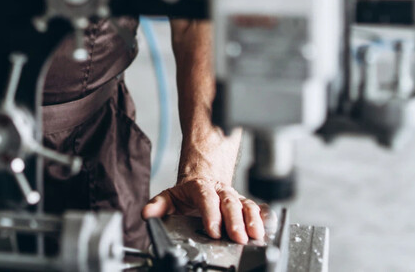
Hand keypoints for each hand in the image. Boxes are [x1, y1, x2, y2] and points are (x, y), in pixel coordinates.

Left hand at [141, 130, 265, 243]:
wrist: (204, 178)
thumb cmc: (188, 193)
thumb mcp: (170, 196)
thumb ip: (158, 205)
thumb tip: (147, 213)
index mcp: (201, 187)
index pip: (206, 198)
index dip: (211, 214)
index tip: (213, 230)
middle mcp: (221, 191)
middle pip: (229, 202)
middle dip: (235, 220)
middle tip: (238, 237)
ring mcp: (235, 197)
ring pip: (246, 205)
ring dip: (252, 219)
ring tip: (256, 235)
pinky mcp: (245, 205)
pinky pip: (258, 209)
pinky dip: (264, 217)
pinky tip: (268, 227)